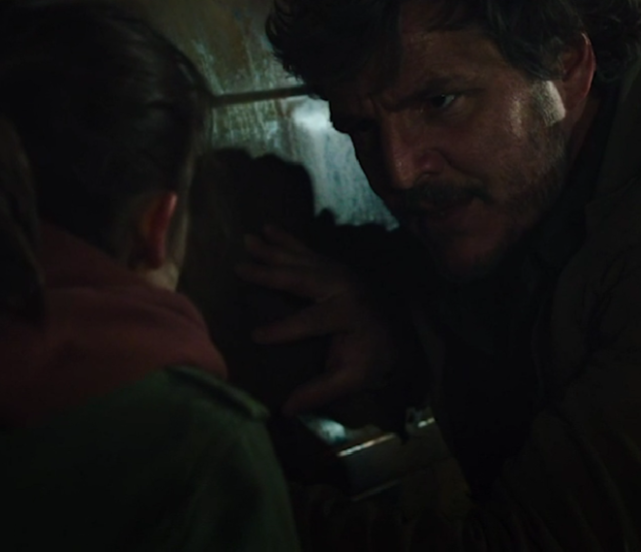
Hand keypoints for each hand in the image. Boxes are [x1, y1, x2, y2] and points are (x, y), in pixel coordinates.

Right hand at [236, 225, 399, 415]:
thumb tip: (285, 410)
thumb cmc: (372, 358)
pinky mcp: (337, 266)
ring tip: (248, 238)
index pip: (310, 322)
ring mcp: (341, 273)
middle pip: (302, 278)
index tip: (254, 335)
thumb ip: (320, 392)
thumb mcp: (351, 379)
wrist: (400, 335)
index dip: (283, 329)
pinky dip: (288, 240)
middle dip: (270, 272)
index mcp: (348, 315)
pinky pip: (309, 250)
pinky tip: (269, 229)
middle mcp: (344, 288)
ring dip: (274, 248)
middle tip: (239, 266)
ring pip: (302, 258)